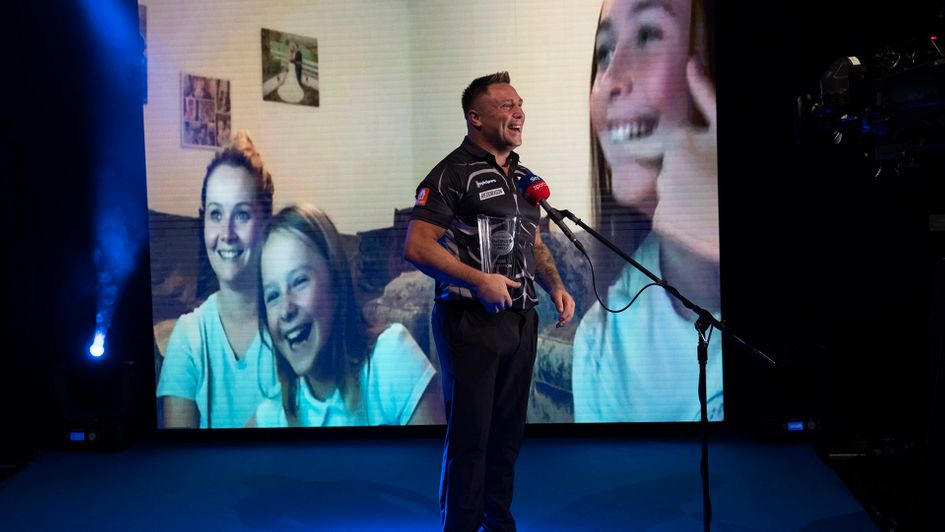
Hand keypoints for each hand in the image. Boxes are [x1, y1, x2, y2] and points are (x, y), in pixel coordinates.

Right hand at [475, 273, 520, 312]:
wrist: (480, 281)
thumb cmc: (491, 279)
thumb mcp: (504, 279)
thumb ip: (512, 283)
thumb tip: (519, 284)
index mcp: (505, 295)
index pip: (509, 304)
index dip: (507, 303)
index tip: (505, 301)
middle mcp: (499, 301)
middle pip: (503, 308)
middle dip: (501, 305)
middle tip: (498, 301)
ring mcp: (493, 304)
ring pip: (496, 310)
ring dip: (496, 308)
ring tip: (494, 304)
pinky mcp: (486, 305)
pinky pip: (489, 310)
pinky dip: (490, 309)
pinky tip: (489, 305)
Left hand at [550, 287, 575, 327]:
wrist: (557, 290)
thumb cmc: (556, 292)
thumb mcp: (556, 296)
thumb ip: (558, 303)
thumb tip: (560, 311)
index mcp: (569, 301)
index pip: (568, 310)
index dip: (564, 315)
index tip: (559, 320)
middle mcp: (571, 306)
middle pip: (570, 315)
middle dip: (565, 321)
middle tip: (558, 325)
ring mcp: (570, 308)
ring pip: (569, 317)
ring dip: (564, 322)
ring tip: (557, 326)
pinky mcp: (568, 311)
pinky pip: (567, 317)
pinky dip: (563, 321)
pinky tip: (558, 324)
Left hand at [652, 57, 719, 263]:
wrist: (741, 218)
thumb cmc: (739, 168)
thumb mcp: (724, 127)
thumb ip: (705, 94)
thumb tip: (691, 62)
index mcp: (678, 143)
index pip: (639, 144)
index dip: (639, 148)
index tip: (638, 150)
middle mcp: (664, 169)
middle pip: (661, 169)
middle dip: (677, 173)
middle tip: (704, 181)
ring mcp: (662, 196)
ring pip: (663, 192)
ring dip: (679, 195)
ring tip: (705, 197)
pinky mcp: (663, 221)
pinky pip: (664, 215)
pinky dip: (677, 218)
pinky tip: (698, 214)